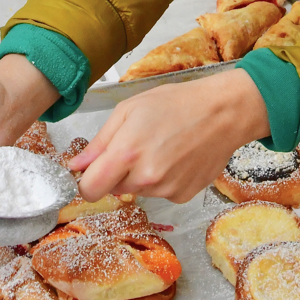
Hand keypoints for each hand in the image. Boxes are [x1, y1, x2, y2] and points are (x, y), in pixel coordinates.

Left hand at [71, 69, 269, 203]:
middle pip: (113, 189)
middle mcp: (145, 178)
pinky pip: (160, 192)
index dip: (87, 180)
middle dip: (117, 172)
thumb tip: (76, 165)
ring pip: (137, 190)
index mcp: (126, 154)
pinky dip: (163, 179)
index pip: (89, 189)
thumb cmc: (176, 104)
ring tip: (161, 147)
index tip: (94, 170)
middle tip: (137, 146)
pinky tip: (176, 158)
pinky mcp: (182, 196)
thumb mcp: (129, 110)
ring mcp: (165, 190)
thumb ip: (99, 141)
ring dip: (141, 175)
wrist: (223, 113)